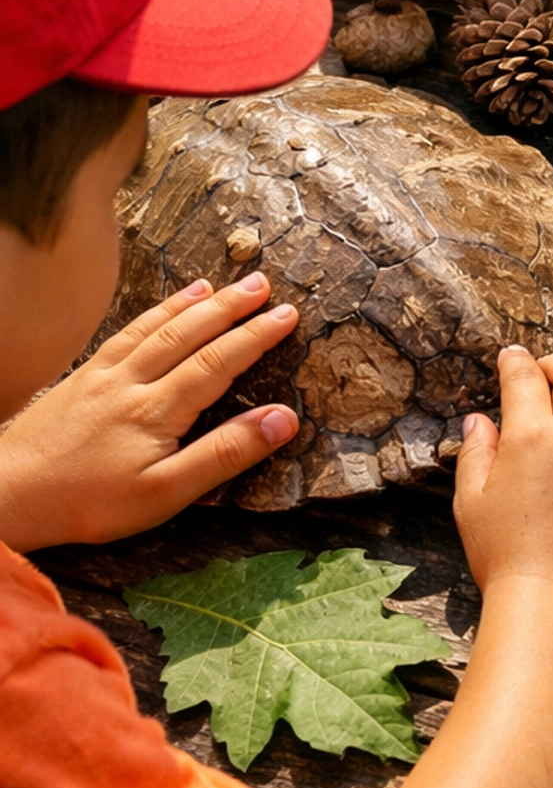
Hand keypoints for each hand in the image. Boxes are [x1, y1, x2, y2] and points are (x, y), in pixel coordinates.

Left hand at [0, 276, 299, 551]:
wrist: (8, 495)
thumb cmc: (90, 503)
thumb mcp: (167, 492)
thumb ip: (225, 453)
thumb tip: (281, 418)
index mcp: (158, 409)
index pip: (219, 361)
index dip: (256, 336)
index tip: (289, 314)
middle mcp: (131, 381)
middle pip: (189, 334)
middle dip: (230, 307)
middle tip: (263, 284)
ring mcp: (101, 376)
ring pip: (154, 328)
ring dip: (190, 304)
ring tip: (219, 285)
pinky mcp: (78, 380)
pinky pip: (122, 334)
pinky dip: (148, 315)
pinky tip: (158, 312)